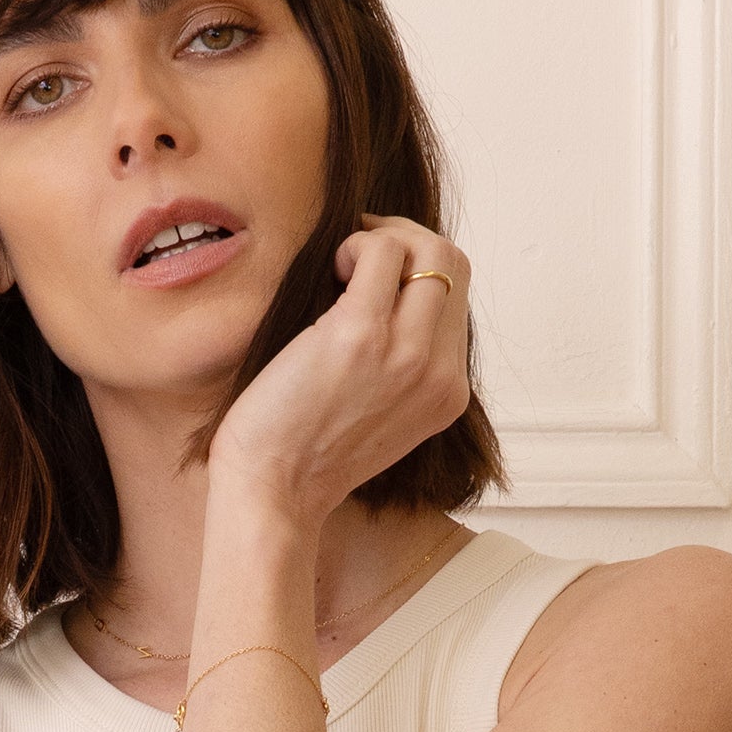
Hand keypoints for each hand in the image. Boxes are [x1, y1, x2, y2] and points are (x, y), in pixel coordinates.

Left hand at [207, 215, 473, 527]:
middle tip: (361, 252)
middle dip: (407, 240)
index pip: (458, 297)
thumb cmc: (308, 452)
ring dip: (381, 240)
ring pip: (429, 251)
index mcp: (449, 393)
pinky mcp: (362, 334)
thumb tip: (395, 290)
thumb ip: (404, 363)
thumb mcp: (383, 413)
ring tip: (342, 266)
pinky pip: (381, 251)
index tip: (378, 271)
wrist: (273, 491)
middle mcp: (439, 374)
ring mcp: (407, 353)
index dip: (419, 269)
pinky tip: (330, 269)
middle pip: (454, 265)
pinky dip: (355, 244)